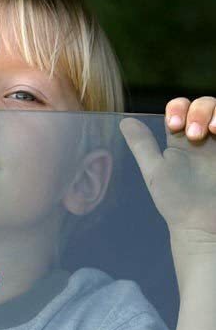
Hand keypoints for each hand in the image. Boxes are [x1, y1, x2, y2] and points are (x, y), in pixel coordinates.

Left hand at [119, 97, 215, 286]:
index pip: (180, 108)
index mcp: (180, 140)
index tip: (174, 125)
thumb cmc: (177, 200)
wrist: (204, 225)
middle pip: (205, 104)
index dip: (178, 107)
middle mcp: (204, 138)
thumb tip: (123, 120)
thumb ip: (142, 145)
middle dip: (199, 110)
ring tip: (214, 131)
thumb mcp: (155, 170)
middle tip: (193, 134)